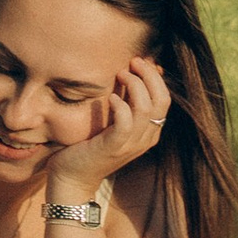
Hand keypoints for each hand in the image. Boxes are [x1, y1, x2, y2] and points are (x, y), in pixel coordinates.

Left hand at [47, 52, 170, 209]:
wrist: (72, 177)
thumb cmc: (90, 145)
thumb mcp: (114, 122)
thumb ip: (126, 103)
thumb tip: (134, 73)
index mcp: (149, 132)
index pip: (164, 99)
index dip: (155, 77)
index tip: (139, 61)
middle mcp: (145, 139)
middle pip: (161, 101)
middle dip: (150, 76)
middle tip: (133, 61)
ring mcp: (130, 145)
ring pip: (146, 109)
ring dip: (135, 86)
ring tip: (121, 74)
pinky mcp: (112, 148)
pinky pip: (125, 124)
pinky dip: (121, 106)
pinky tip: (111, 97)